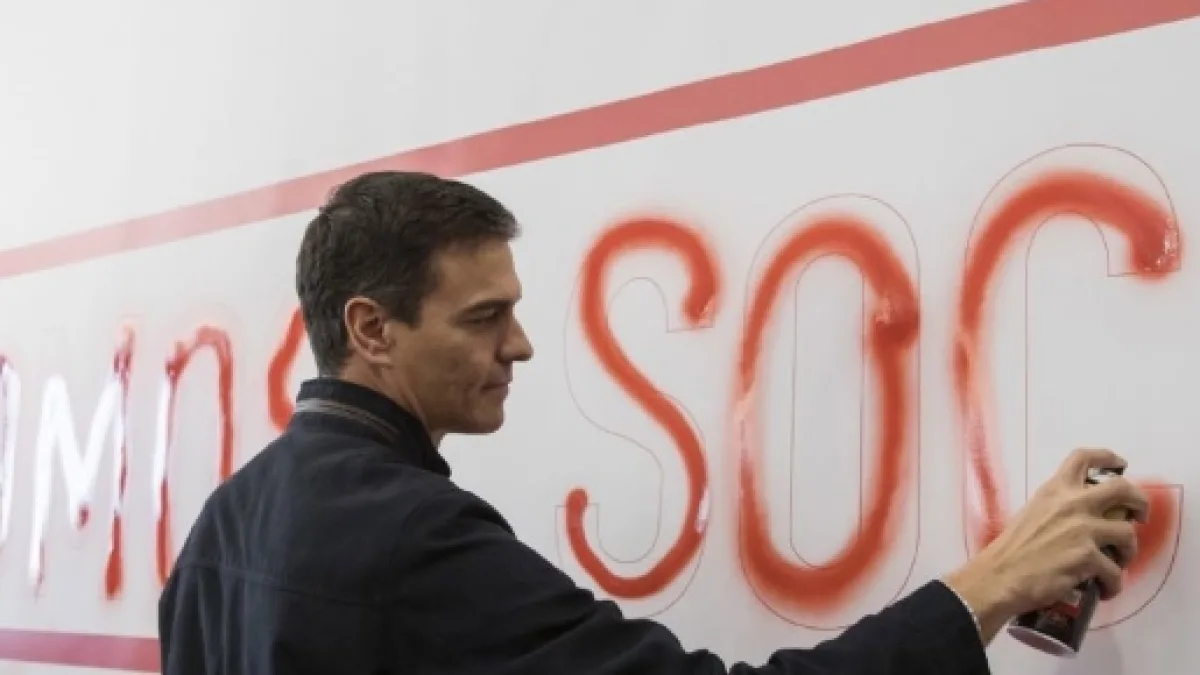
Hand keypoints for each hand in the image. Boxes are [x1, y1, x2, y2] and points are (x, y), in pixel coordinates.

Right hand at [943, 448, 1148, 642]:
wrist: (999, 576)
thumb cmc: (1011, 548)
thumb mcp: (1032, 513)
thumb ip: (1058, 507)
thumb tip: (1082, 516)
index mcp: (1055, 490)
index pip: (1083, 458)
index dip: (1107, 457)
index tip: (1120, 464)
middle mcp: (1072, 504)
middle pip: (1123, 489)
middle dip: (1140, 502)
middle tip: (1138, 517)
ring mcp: (1083, 530)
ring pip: (1128, 534)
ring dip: (1128, 551)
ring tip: (1118, 563)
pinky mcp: (1088, 558)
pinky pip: (1116, 572)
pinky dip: (1114, 584)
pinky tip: (1105, 589)